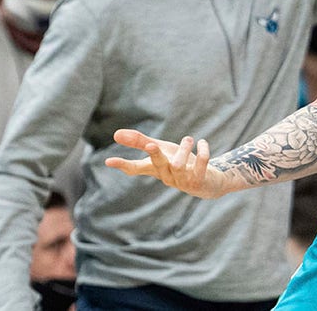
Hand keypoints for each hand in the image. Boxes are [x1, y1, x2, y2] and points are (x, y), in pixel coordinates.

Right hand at [105, 129, 231, 198]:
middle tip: (151, 144)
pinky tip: (202, 143)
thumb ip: (140, 142)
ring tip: (189, 139)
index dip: (123, 164)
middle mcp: (167, 177)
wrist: (208, 182)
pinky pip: (201, 163)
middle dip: (154, 154)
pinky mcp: (199, 181)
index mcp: (155, 169)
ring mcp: (182, 181)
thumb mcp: (161, 149)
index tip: (108, 161)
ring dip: (184, 147)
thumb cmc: (180, 163)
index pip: (136, 169)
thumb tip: (116, 133)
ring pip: (178, 164)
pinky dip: (202, 150)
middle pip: (157, 165)